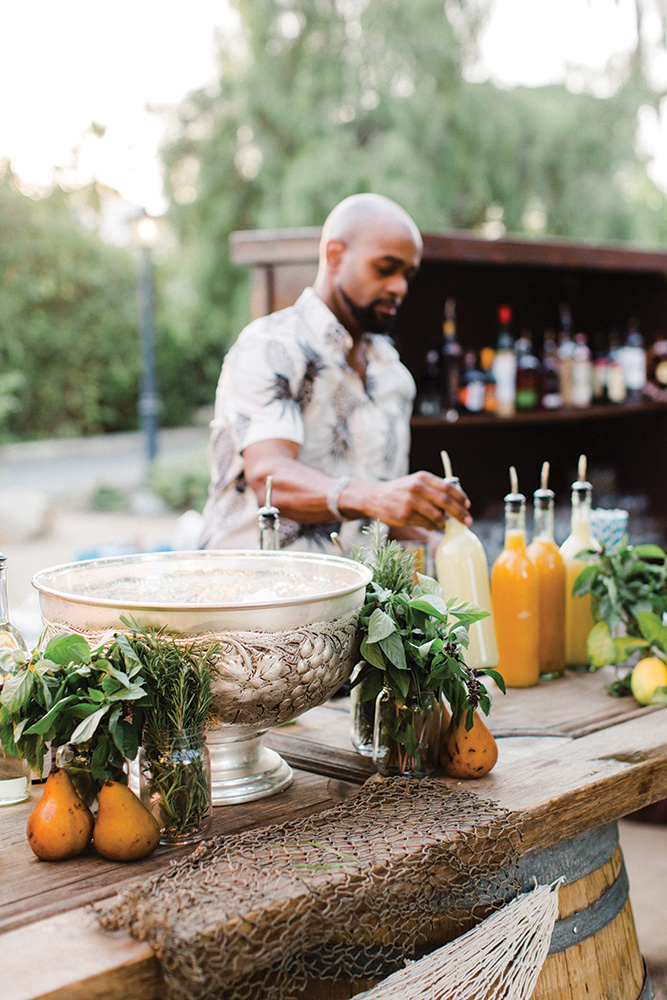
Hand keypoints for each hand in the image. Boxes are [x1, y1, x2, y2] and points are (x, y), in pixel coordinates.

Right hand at [346, 472, 470, 530]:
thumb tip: (458, 503)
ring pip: (437, 516)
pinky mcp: (405, 515)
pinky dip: (432, 527)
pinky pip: (426, 524)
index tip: (468, 506)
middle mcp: (417, 487)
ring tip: (443, 524)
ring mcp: (410, 502)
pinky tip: (430, 525)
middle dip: (459, 513)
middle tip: (467, 521)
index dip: (461, 498)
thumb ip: (434, 489)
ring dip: (444, 523)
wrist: (375, 497)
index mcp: (423, 477)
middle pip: (445, 502)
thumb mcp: (416, 482)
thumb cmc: (401, 491)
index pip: (448, 487)